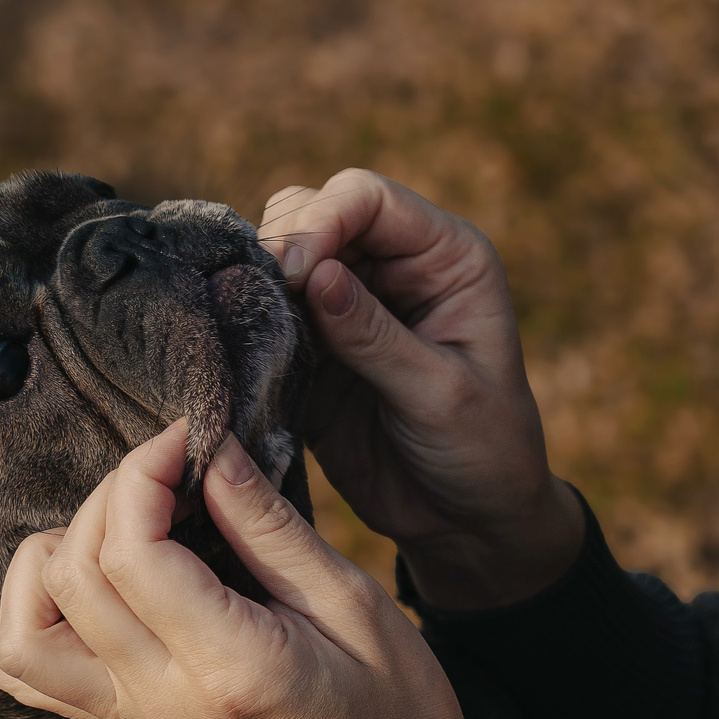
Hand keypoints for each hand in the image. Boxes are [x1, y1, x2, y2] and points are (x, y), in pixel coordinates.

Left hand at [0, 420, 475, 718]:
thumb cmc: (394, 711)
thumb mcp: (356, 604)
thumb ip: (271, 528)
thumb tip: (212, 449)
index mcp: (231, 668)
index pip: (134, 553)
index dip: (147, 472)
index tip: (192, 437)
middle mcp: (160, 699)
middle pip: (72, 574)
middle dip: (113, 496)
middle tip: (177, 472)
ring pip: (21, 626)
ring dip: (58, 553)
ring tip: (132, 526)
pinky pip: (21, 676)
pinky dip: (20, 614)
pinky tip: (75, 580)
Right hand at [259, 169, 583, 610]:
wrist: (468, 520)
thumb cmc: (482, 452)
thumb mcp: (441, 396)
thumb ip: (376, 337)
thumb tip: (311, 272)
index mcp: (447, 257)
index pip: (368, 198)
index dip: (323, 220)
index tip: (293, 272)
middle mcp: (397, 266)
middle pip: (315, 211)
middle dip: (281, 245)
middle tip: (265, 301)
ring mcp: (350, 303)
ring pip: (279, 255)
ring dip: (256, 281)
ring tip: (247, 324)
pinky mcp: (314, 347)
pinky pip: (264, 313)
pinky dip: (244, 322)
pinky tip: (236, 346)